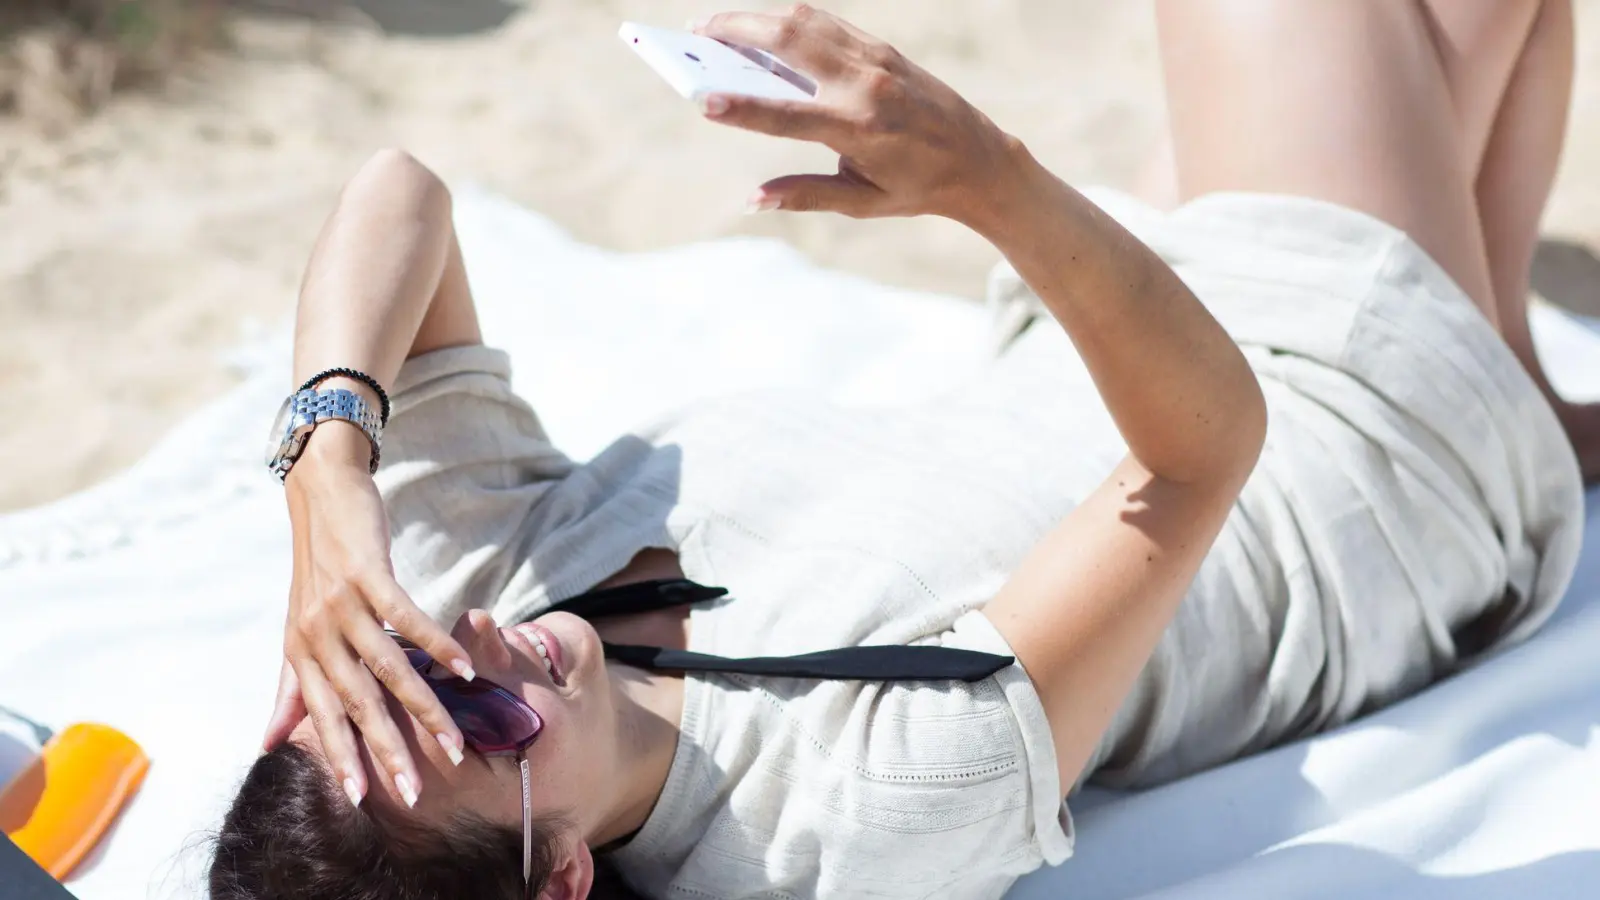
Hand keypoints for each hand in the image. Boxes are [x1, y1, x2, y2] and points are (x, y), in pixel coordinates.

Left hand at [261, 425, 473, 807]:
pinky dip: (437, 646)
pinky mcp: (368, 575)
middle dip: (387, 751)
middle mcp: (316, 634)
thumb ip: (290, 689)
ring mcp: (342, 604)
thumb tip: (268, 744)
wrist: (318, 492)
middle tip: (415, 793)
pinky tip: (464, 671)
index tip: (364, 801)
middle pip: (357, 702)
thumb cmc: (315, 566)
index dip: (342, 758)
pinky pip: (407, 619)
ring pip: (388, 668)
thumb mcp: (298, 629)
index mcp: (300, 652)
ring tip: (452, 744)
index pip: (323, 717)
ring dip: (423, 709)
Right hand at [696, 5, 1022, 224]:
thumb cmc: (917, 187)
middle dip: (736, 34)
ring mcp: (875, 60)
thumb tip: (754, 200)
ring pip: (805, 23)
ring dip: (757, 20)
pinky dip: (788, 20)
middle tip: (693, 33)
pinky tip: (760, 27)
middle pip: (789, 46)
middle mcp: (865, 86)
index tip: (701, 99)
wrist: (978, 158)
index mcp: (858, 130)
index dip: (742, 108)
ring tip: (715, 26)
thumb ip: (806, 195)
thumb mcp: (862, 202)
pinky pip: (826, 24)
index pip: (787, 115)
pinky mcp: (881, 48)